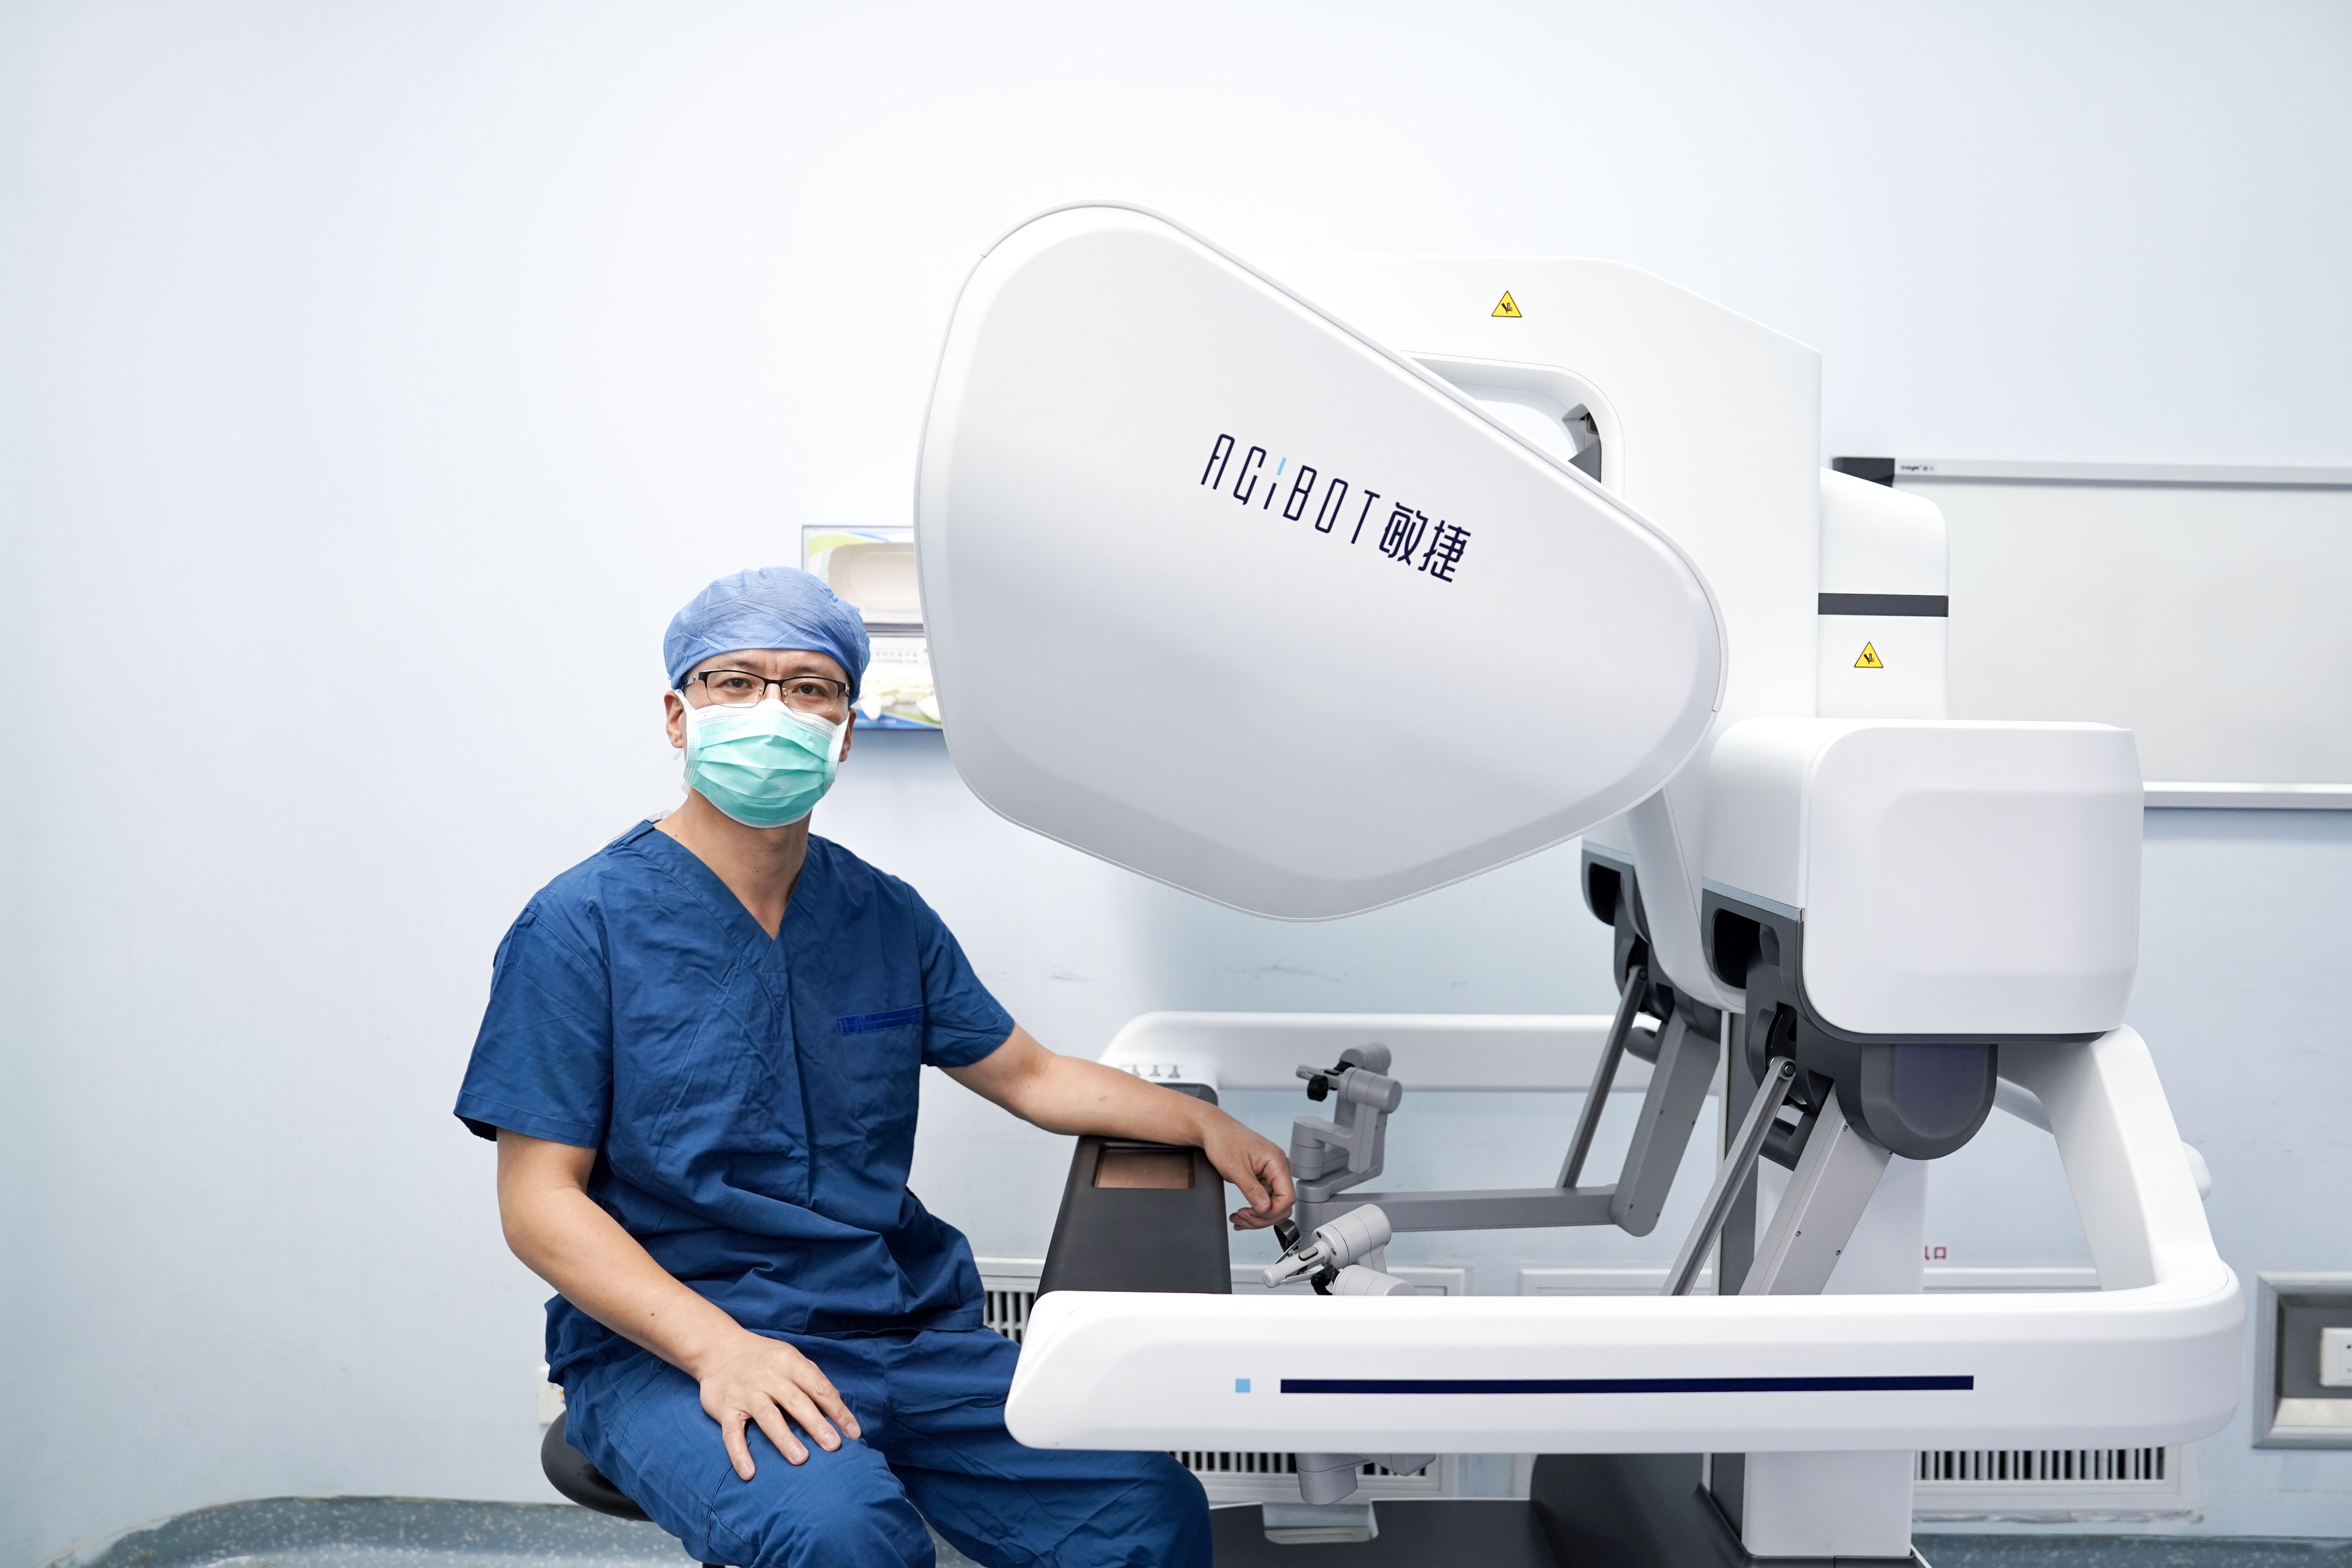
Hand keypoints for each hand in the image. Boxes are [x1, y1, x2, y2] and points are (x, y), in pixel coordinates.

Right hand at [692, 1329, 861, 1477]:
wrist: (717, 1347)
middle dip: (816, 1424)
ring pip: (768, 1417)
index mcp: (790, 1362)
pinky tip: (749, 1473)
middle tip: (833, 1446)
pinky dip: (739, 1454)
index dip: (838, 1410)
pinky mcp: (726, 1408)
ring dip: (785, 1438)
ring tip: (801, 1459)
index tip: (854, 1432)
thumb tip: (836, 1406)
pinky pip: (732, 1433)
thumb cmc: (763, 1357)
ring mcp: (746, 1393)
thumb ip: (811, 1378)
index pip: (819, 1387)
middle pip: (796, 1402)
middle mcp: (769, 1377)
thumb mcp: (789, 1357)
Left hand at [1201, 1114, 1295, 1229]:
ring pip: (1272, 1205)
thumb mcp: (1235, 1168)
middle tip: (1242, 1218)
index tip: (1253, 1213)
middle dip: (1262, 1216)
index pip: (1287, 1196)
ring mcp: (1271, 1173)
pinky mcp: (1263, 1178)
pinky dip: (1252, 1210)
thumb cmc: (1224, 1140)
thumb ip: (1252, 1190)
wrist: (1213, 1130)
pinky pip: (1263, 1199)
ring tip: (1238, 1218)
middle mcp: (1278, 1167)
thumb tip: (1265, 1208)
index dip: (1272, 1211)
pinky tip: (1241, 1215)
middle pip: (1282, 1204)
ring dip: (1256, 1216)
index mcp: (1276, 1161)